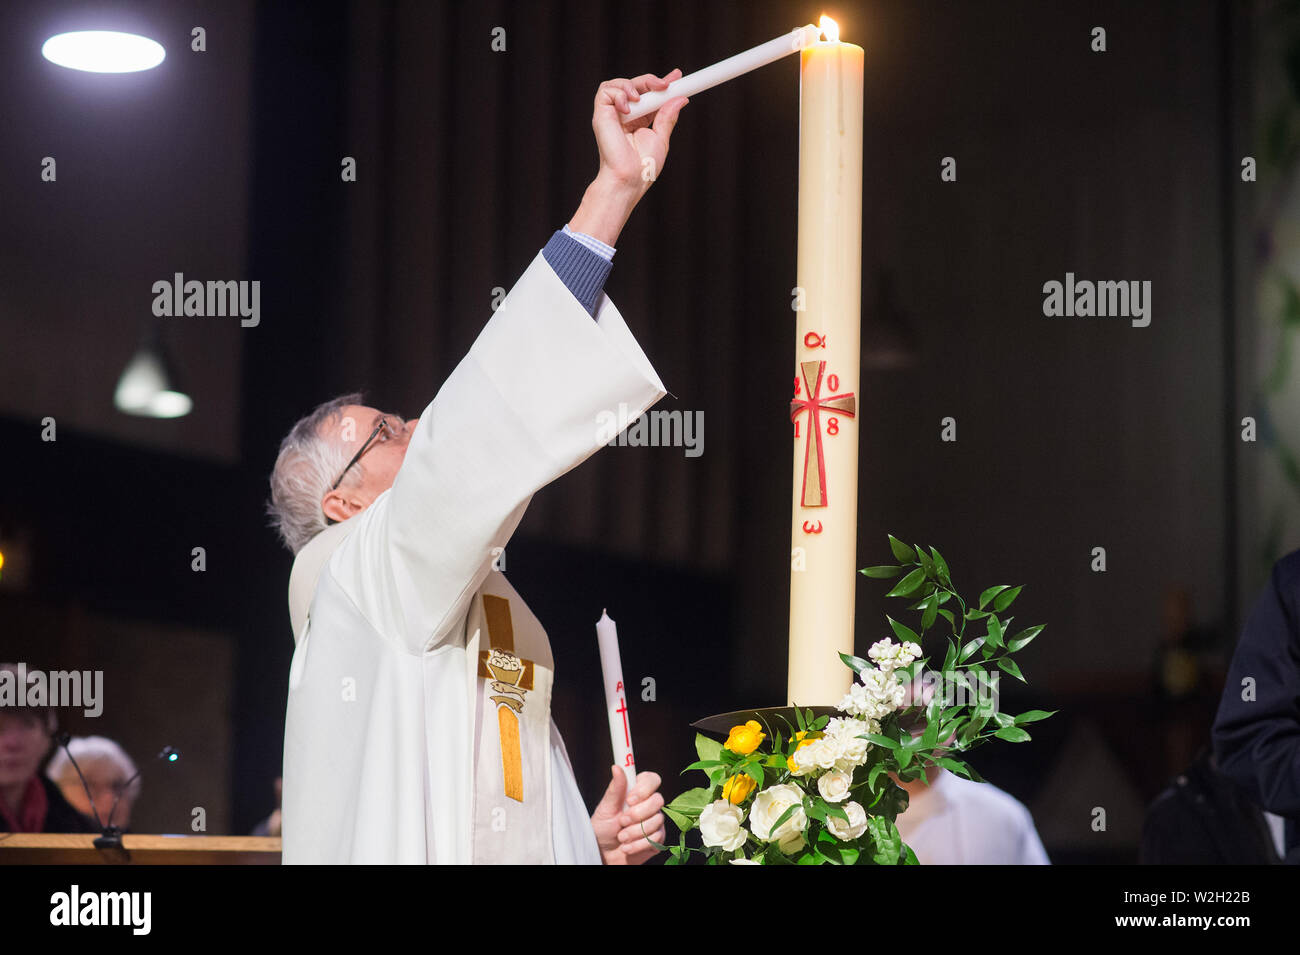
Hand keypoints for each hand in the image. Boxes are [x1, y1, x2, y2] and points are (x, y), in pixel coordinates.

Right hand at [569, 72, 689, 246]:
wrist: (629, 179)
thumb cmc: (642, 167)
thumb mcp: (660, 138)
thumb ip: (668, 117)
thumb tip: (680, 99)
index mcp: (639, 120)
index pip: (649, 95)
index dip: (661, 83)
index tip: (676, 76)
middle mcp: (625, 115)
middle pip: (635, 85)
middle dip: (650, 81)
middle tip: (665, 84)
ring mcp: (612, 114)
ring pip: (618, 84)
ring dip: (632, 84)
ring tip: (640, 98)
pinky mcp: (601, 114)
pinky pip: (606, 90)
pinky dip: (619, 93)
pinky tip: (627, 107)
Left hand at [590, 766, 666, 864]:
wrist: (604, 855)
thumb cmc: (602, 830)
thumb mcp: (605, 808)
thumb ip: (615, 789)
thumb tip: (617, 767)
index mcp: (636, 792)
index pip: (651, 779)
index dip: (644, 788)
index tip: (630, 799)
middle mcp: (648, 804)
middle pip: (658, 800)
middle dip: (638, 814)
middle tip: (622, 821)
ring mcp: (655, 821)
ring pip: (657, 820)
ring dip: (635, 832)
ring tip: (621, 836)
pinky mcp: (658, 838)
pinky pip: (656, 838)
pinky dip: (638, 844)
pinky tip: (627, 846)